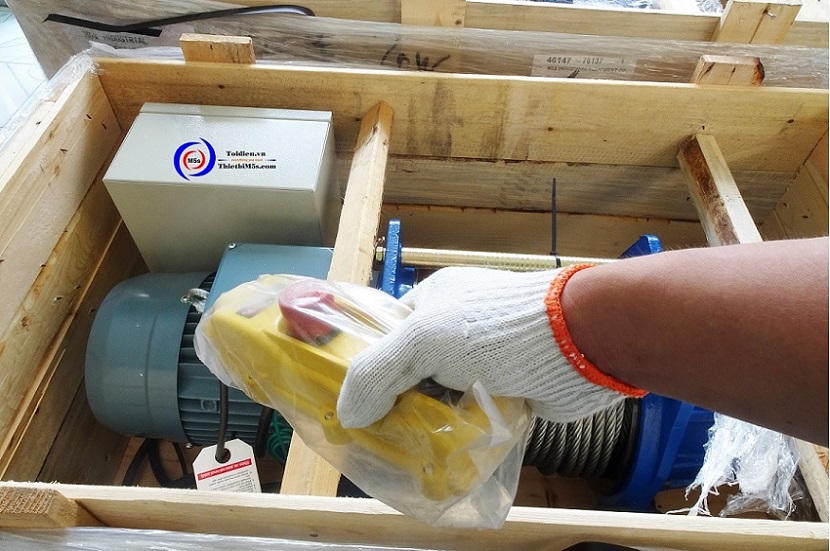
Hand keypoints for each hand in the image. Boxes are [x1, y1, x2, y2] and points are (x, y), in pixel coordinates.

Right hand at [337, 266, 643, 428]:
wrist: (574, 344)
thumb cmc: (493, 328)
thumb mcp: (421, 340)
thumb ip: (376, 373)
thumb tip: (349, 414)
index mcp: (435, 301)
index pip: (389, 334)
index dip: (370, 366)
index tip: (353, 403)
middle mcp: (459, 329)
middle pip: (415, 372)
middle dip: (398, 402)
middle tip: (379, 436)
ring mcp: (486, 360)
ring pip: (444, 397)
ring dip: (430, 422)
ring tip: (408, 451)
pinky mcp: (510, 389)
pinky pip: (475, 415)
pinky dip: (462, 433)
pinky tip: (446, 452)